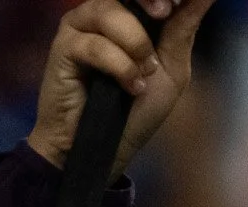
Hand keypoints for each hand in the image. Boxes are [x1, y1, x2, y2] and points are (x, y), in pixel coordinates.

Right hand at [26, 0, 218, 180]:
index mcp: (129, 12)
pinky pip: (95, 44)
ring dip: (136, 43)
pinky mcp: (63, 48)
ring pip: (111, 11)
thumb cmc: (136, 112)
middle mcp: (103, 12)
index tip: (176, 6)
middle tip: (164, 14)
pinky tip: (130, 88)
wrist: (106, 150)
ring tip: (145, 74)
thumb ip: (185, 24)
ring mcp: (80, 27)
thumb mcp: (172, 66)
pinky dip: (120, 67)